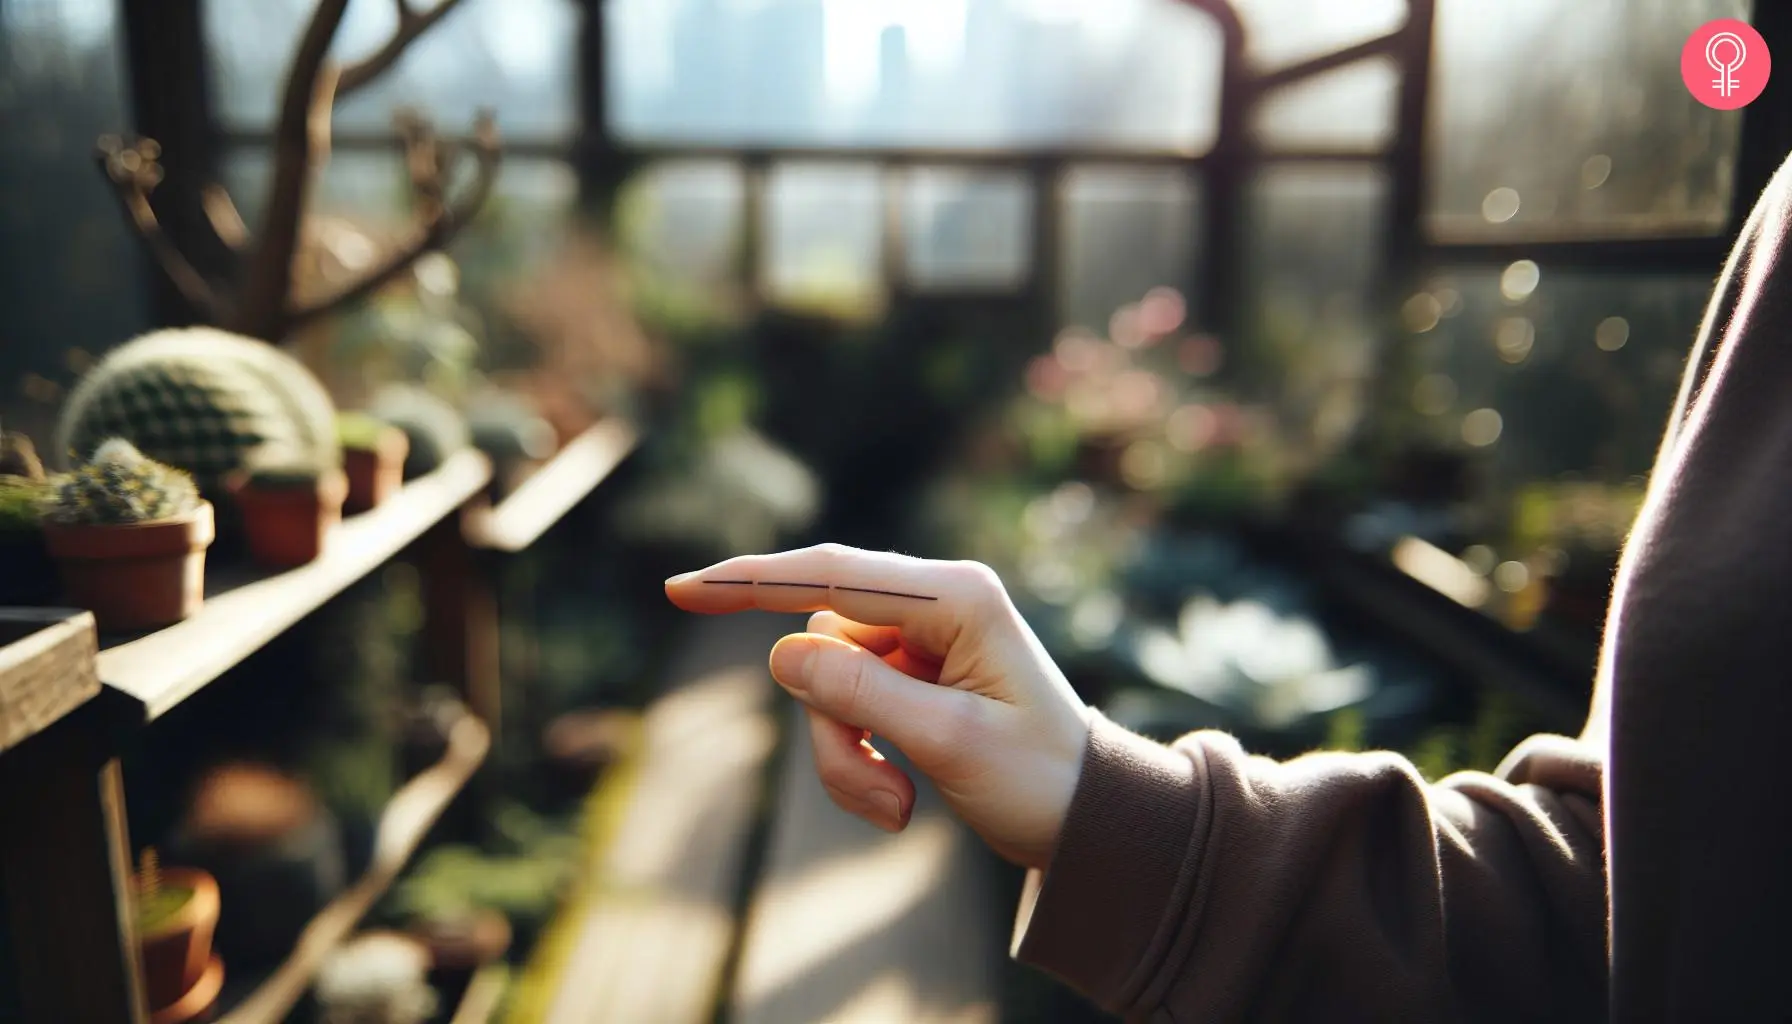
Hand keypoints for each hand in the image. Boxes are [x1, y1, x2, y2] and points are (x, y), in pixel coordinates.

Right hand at [664, 544, 1091, 870]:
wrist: (1089, 823)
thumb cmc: (1040, 779)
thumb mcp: (949, 741)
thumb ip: (862, 692)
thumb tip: (780, 652)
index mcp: (957, 597)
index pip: (832, 574)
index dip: (751, 581)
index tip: (682, 590)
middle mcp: (936, 604)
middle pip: (821, 642)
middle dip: (835, 724)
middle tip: (883, 793)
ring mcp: (920, 640)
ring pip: (825, 683)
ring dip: (847, 753)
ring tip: (897, 806)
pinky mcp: (911, 675)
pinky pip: (846, 707)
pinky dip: (859, 758)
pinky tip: (902, 798)